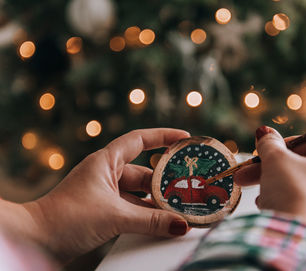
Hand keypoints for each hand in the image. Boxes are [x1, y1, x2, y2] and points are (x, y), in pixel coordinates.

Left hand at [21, 128, 190, 261]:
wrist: (35, 239)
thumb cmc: (66, 218)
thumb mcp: (115, 216)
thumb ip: (150, 221)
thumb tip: (181, 225)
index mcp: (105, 162)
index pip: (139, 140)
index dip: (163, 136)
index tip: (184, 139)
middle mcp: (106, 174)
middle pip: (143, 171)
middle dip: (164, 180)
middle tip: (187, 186)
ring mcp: (105, 193)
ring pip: (138, 192)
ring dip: (156, 201)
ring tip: (179, 208)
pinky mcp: (103, 210)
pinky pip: (131, 207)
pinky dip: (145, 214)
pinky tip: (160, 222)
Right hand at [235, 126, 305, 242]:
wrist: (297, 241)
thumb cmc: (292, 192)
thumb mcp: (276, 160)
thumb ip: (270, 143)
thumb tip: (265, 132)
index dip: (286, 142)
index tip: (267, 149)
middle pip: (305, 164)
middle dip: (271, 167)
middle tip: (247, 172)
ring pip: (303, 185)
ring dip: (276, 184)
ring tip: (258, 192)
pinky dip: (287, 201)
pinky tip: (270, 206)